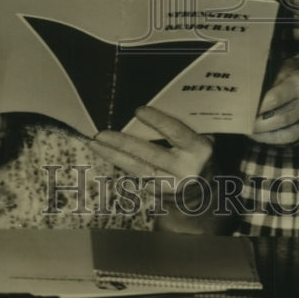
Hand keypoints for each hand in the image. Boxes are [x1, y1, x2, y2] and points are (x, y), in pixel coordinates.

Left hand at [88, 106, 212, 204]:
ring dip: (113, 155)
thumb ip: (184, 124)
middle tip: (101, 133)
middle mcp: (186, 170)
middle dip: (123, 143)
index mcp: (199, 150)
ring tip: (95, 143)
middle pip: (150, 154)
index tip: (138, 110)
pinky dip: (120, 162)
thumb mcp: (200, 137)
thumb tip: (155, 103)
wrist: (204, 193)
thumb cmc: (196, 154)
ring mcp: (172, 185)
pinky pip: (136, 175)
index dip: (158, 121)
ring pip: (137, 168)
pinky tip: (106, 152)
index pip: (176, 132)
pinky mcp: (159, 194)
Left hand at [250, 58, 298, 145]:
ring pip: (290, 135)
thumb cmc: (291, 72)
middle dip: (260, 126)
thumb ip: (265, 84)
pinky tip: (264, 137)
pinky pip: (295, 141)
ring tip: (251, 135)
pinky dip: (277, 142)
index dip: (258, 108)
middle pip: (282, 119)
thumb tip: (245, 103)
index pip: (276, 98)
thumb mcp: (278, 69)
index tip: (243, 113)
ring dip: (267, 137)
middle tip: (243, 127)